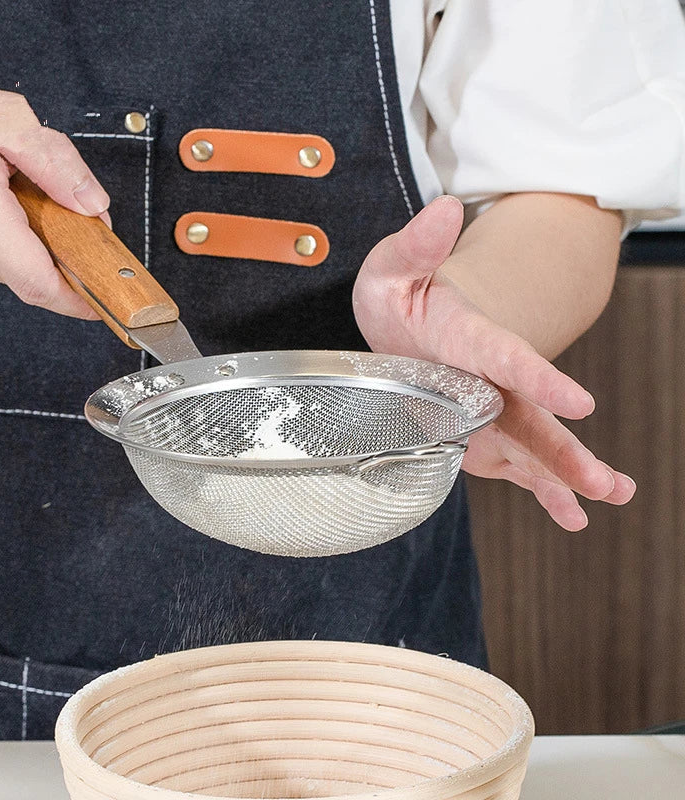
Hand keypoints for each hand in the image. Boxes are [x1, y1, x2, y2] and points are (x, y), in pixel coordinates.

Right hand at [0, 81, 108, 317]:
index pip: (37, 282)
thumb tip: (93, 204)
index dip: (79, 299)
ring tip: (33, 201)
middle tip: (79, 224)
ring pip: (24, 269)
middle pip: (39, 278)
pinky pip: (7, 261)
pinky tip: (14, 208)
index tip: (108, 299)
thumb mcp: (3, 119)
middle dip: (71, 259)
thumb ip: (56, 163)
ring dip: (45, 247)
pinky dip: (24, 243)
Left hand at [352, 196, 635, 529]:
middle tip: (604, 480)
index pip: (507, 357)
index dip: (540, 377)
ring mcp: (490, 412)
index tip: (580, 402)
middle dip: (564, 448)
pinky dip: (542, 491)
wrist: (407, 330)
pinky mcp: (483, 436)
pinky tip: (572, 516)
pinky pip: (515, 466)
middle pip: (531, 414)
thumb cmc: (400, 299)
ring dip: (567, 473)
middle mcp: (488, 379)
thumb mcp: (392, 269)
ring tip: (609, 496)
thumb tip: (445, 208)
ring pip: (533, 444)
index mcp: (468, 338)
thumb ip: (414, 247)